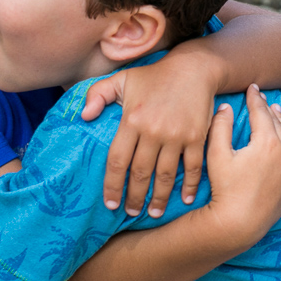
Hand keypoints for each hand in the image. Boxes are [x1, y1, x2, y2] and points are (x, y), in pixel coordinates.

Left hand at [83, 60, 212, 217]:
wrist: (193, 68)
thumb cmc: (153, 76)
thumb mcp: (121, 78)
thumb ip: (97, 94)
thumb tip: (83, 117)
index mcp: (132, 120)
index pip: (118, 160)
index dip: (112, 185)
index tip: (110, 203)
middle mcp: (153, 130)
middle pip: (140, 173)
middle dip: (134, 198)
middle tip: (130, 212)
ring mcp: (176, 135)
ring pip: (165, 176)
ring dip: (159, 198)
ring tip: (154, 212)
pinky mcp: (196, 137)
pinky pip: (193, 167)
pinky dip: (190, 186)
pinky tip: (185, 199)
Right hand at [204, 85, 280, 248]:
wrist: (240, 223)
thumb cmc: (225, 189)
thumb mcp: (216, 155)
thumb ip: (220, 127)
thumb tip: (225, 107)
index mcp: (266, 142)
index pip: (261, 112)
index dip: (254, 98)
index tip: (252, 87)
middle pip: (276, 122)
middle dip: (268, 108)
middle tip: (261, 97)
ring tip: (276, 112)